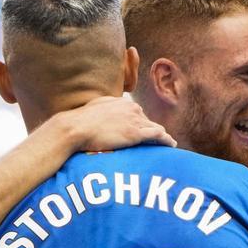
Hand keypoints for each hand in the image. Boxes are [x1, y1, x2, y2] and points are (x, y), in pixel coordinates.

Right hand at [58, 96, 173, 150]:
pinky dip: (166, 140)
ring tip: (168, 144)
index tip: (143, 131)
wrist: (76, 128)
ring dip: (161, 136)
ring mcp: (135, 120)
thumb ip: (106, 106)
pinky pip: (158, 136)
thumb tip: (106, 108)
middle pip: (148, 120)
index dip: (141, 123)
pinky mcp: (136, 133)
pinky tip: (171, 145)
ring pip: (155, 128)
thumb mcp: (96, 106)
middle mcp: (132, 108)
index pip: (138, 112)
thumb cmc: (81, 120)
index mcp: (123, 102)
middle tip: (156, 142)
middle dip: (151, 130)